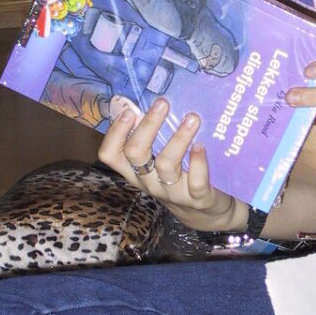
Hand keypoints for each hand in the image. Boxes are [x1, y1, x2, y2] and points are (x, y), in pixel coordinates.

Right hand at [98, 97, 243, 232]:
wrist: (206, 213)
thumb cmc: (179, 177)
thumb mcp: (159, 160)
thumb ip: (152, 137)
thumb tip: (146, 102)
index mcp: (134, 171)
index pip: (110, 154)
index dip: (115, 132)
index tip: (129, 111)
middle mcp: (148, 182)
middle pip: (136, 153)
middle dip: (148, 125)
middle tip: (163, 103)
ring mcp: (172, 193)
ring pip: (166, 165)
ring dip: (179, 138)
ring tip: (192, 118)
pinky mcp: (197, 199)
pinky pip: (196, 181)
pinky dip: (198, 162)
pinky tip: (201, 146)